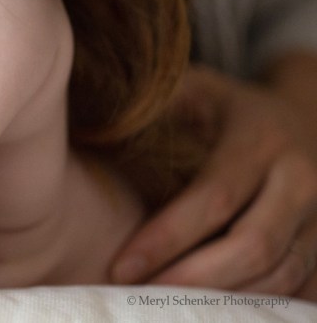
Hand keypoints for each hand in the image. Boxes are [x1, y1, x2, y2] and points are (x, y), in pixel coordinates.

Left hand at [110, 65, 316, 294]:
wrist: (303, 116)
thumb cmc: (226, 108)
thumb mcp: (195, 89)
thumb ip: (157, 107)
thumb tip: (94, 126)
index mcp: (261, 140)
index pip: (215, 198)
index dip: (168, 237)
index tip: (122, 268)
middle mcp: (301, 181)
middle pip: (254, 247)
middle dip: (194, 280)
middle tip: (140, 299)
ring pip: (281, 276)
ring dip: (224, 302)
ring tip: (166, 311)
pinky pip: (301, 292)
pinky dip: (258, 309)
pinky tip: (210, 314)